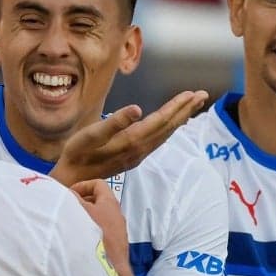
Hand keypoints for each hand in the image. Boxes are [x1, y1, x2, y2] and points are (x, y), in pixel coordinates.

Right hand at [50, 89, 207, 186]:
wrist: (73, 182)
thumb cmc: (76, 155)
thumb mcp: (90, 136)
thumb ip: (113, 122)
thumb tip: (137, 109)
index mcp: (131, 140)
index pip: (160, 120)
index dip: (176, 106)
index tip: (192, 93)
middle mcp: (139, 149)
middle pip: (168, 127)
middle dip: (185, 110)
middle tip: (202, 95)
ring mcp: (137, 155)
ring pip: (165, 135)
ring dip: (180, 120)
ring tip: (193, 107)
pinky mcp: (133, 158)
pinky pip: (158, 141)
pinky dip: (169, 130)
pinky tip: (171, 125)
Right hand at [72, 179, 129, 275]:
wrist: (108, 267)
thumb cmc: (92, 233)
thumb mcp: (78, 211)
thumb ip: (71, 198)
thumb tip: (66, 193)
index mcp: (110, 202)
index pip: (98, 184)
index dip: (82, 185)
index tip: (69, 194)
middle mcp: (118, 215)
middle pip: (99, 202)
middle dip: (82, 203)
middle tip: (68, 209)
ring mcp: (119, 232)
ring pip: (101, 219)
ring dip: (86, 219)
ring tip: (72, 226)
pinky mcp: (117, 247)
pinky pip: (103, 234)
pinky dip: (91, 233)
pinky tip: (81, 242)